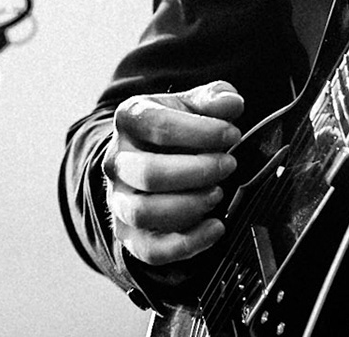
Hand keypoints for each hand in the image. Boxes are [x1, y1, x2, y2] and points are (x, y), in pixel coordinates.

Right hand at [103, 80, 243, 266]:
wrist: (152, 157)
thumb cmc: (177, 130)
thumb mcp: (194, 105)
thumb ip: (214, 98)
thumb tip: (231, 103)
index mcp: (130, 120)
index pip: (157, 125)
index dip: (200, 131)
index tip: (231, 135)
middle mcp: (117, 161)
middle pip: (149, 173)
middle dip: (197, 172)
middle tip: (229, 166)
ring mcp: (119, 199)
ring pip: (143, 213)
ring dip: (188, 206)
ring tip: (217, 194)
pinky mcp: (129, 233)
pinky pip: (150, 249)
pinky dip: (186, 244)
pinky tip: (215, 228)